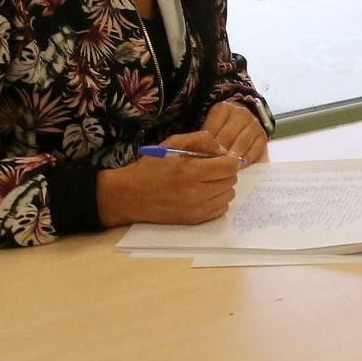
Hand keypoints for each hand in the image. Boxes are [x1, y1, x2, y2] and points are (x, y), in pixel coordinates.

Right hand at [95, 130, 238, 227]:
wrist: (130, 195)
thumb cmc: (152, 166)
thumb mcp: (174, 143)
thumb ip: (202, 140)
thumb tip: (223, 151)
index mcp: (192, 172)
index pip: (230, 166)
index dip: (229, 159)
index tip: (221, 157)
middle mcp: (197, 193)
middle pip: (231, 181)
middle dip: (224, 172)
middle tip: (210, 169)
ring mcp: (196, 209)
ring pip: (228, 195)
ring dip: (222, 186)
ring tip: (205, 181)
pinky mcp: (194, 220)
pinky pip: (220, 209)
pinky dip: (217, 200)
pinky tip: (203, 194)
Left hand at [203, 100, 268, 165]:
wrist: (243, 122)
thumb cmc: (221, 128)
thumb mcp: (211, 126)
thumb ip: (205, 139)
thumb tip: (200, 156)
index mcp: (223, 108)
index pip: (212, 129)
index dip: (206, 146)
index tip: (201, 159)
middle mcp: (241, 113)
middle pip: (227, 136)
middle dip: (219, 154)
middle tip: (212, 168)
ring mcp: (254, 123)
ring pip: (241, 143)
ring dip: (232, 158)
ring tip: (225, 169)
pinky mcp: (263, 135)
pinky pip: (254, 150)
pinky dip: (246, 160)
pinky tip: (238, 167)